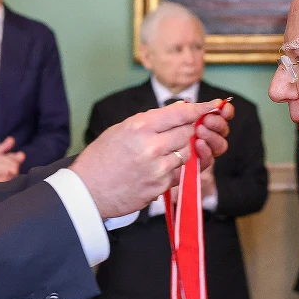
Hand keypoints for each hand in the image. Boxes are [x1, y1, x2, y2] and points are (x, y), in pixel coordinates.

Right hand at [72, 99, 232, 218]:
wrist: (87, 192)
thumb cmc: (100, 158)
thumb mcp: (120, 130)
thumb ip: (150, 120)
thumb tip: (180, 110)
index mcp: (139, 127)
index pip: (180, 113)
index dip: (199, 109)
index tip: (212, 106)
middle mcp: (151, 146)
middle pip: (188, 132)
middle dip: (188, 131)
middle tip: (180, 132)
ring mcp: (158, 168)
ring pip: (187, 153)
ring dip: (182, 151)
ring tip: (163, 152)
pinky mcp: (160, 187)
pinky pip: (178, 173)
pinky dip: (173, 170)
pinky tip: (156, 169)